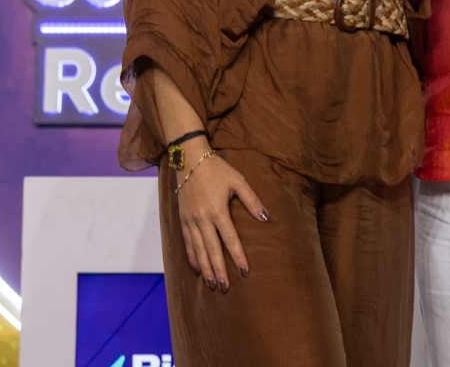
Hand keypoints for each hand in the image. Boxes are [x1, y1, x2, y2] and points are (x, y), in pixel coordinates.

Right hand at [174, 145, 267, 291]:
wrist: (189, 160)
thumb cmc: (217, 169)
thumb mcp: (238, 181)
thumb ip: (252, 200)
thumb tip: (266, 219)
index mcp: (217, 210)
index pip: (229, 239)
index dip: (237, 257)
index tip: (245, 272)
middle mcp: (202, 219)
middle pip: (211, 250)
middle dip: (218, 271)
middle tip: (225, 288)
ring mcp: (190, 221)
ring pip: (198, 251)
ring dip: (205, 269)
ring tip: (212, 285)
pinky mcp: (182, 220)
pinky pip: (187, 244)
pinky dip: (192, 258)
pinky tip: (197, 270)